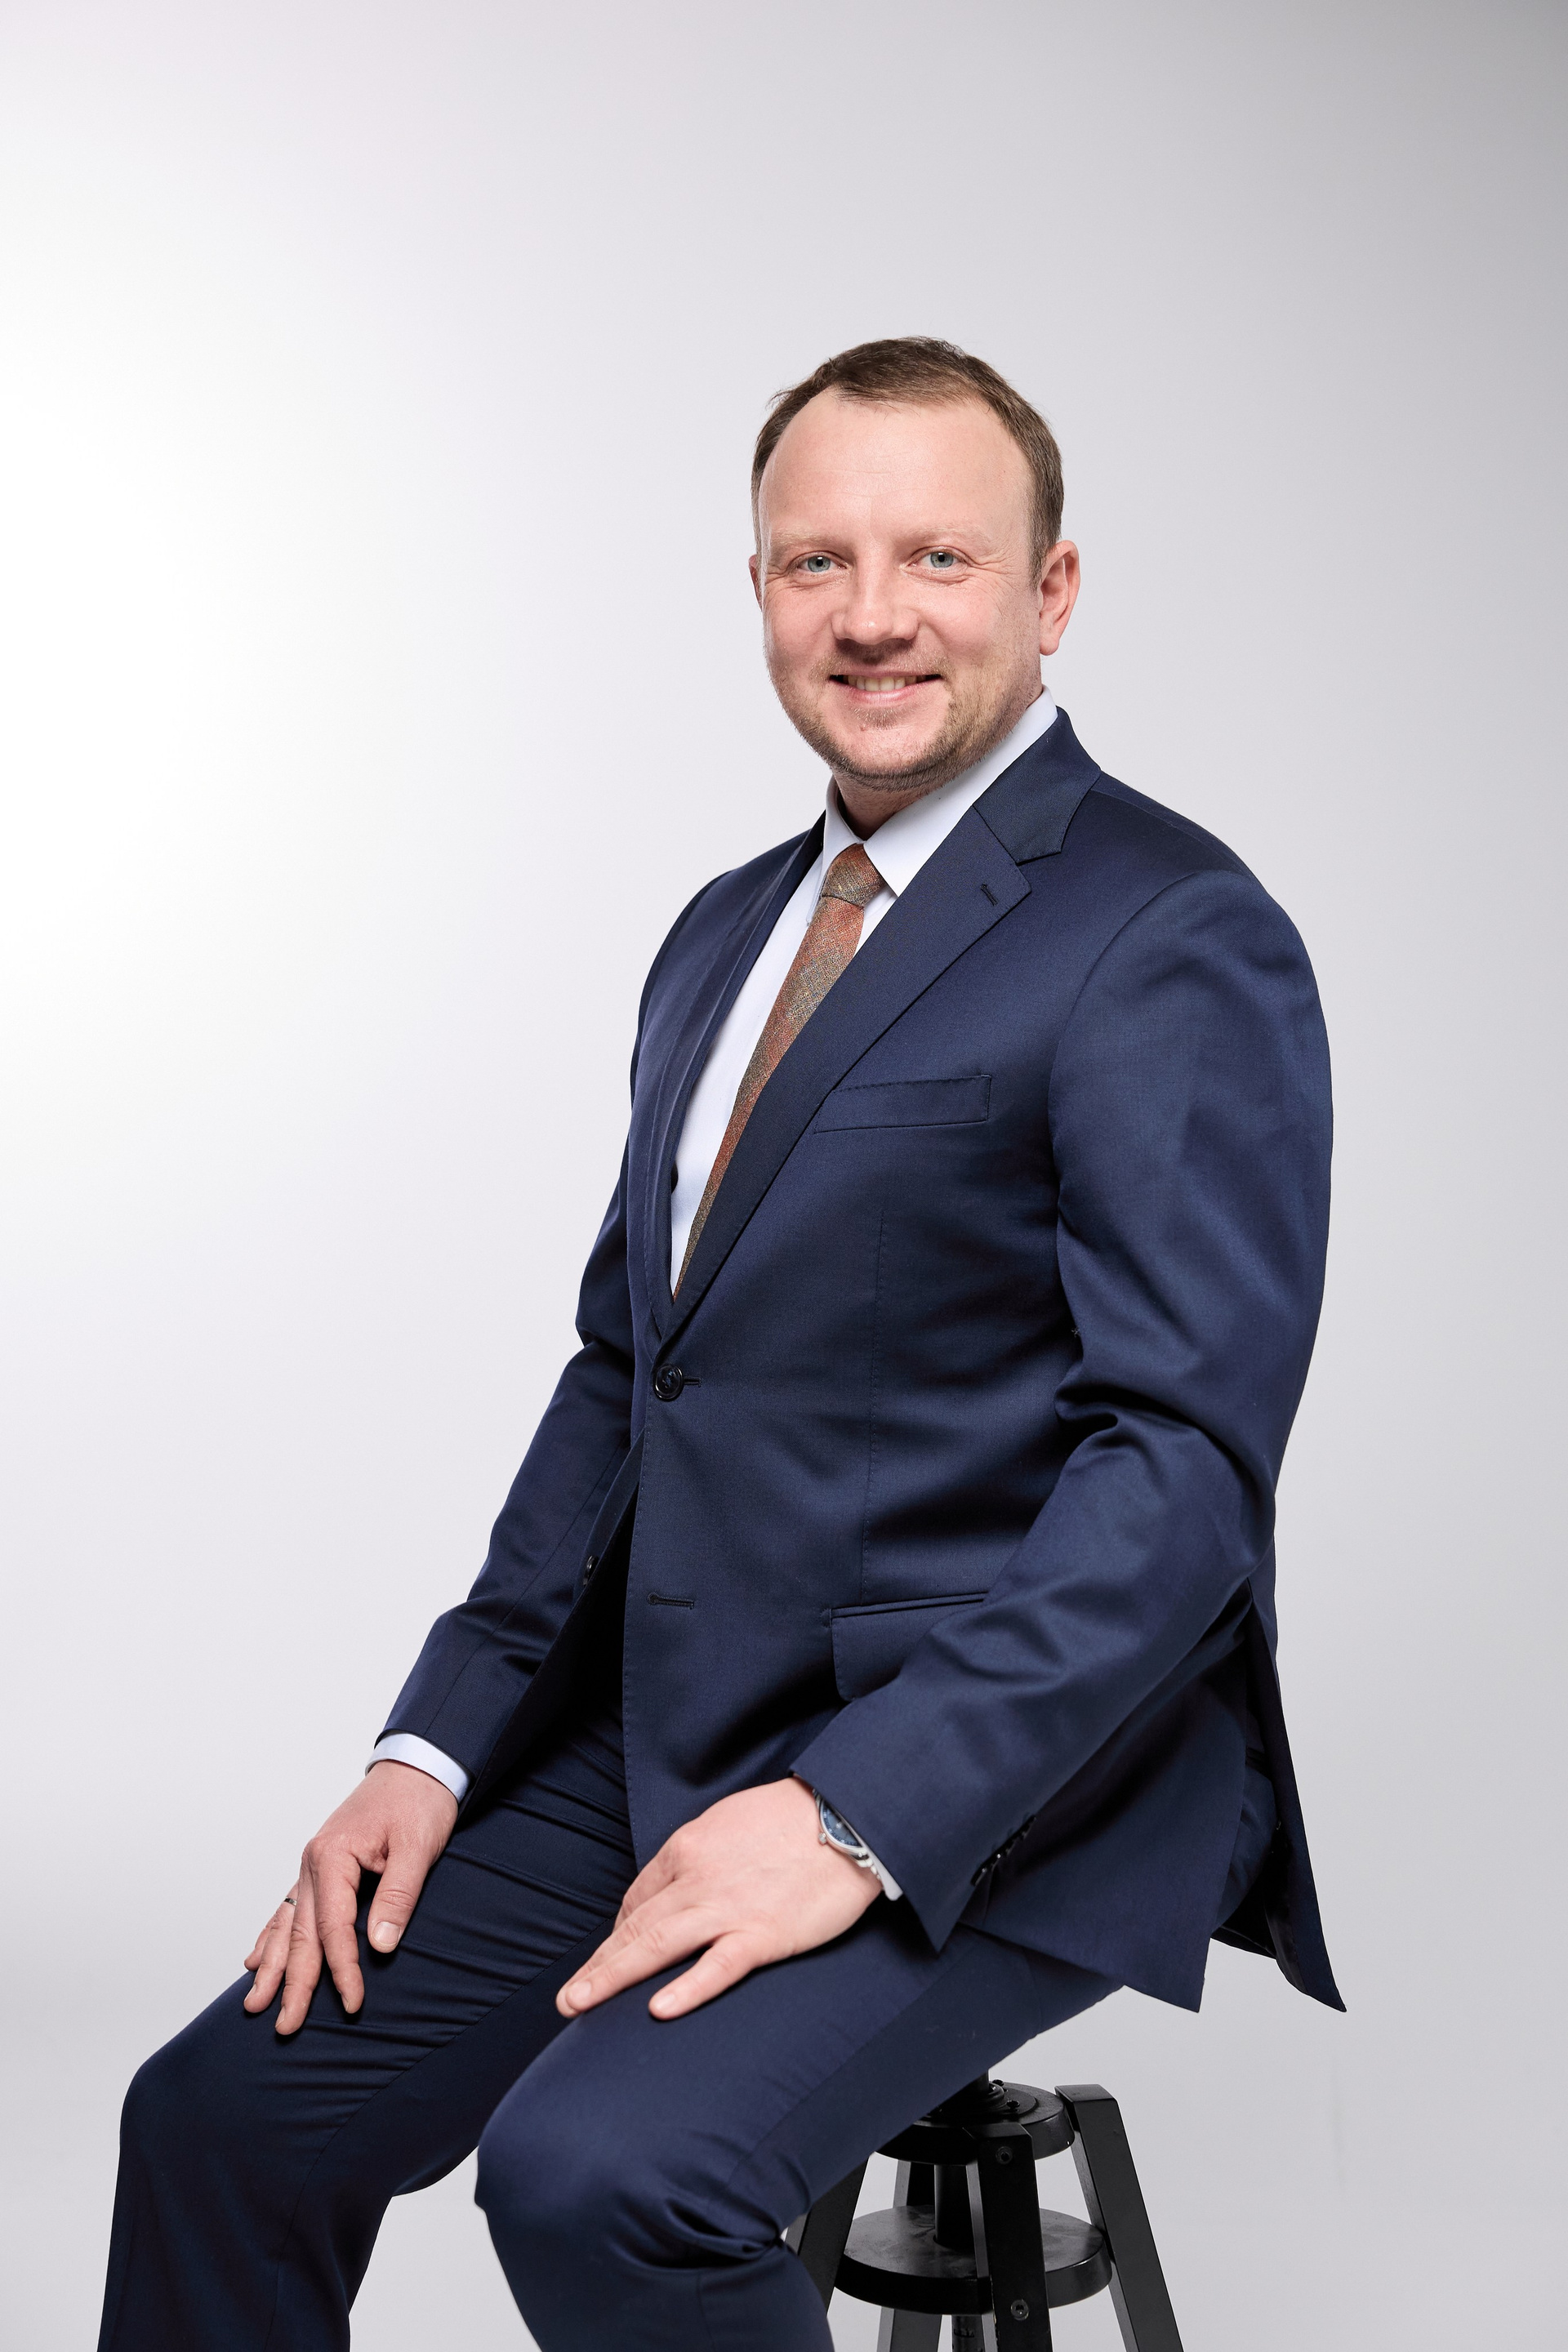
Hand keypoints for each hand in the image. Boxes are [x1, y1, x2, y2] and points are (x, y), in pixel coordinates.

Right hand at [243, 1761, 458, 2035]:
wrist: (418, 1765)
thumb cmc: (420, 1802)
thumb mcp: (418, 1847)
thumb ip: (397, 1896)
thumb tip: (380, 1945)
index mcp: (333, 1857)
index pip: (333, 1928)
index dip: (343, 1970)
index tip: (352, 2004)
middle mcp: (314, 1862)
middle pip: (301, 1934)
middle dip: (292, 1983)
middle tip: (285, 2026)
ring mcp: (312, 1864)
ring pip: (287, 1924)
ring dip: (273, 1966)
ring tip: (255, 2003)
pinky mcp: (322, 1866)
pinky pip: (290, 1908)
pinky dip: (272, 1936)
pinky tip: (256, 1959)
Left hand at [556, 1777, 878, 2022]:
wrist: (847, 1813)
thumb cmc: (792, 1817)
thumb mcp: (729, 1821)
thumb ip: (698, 1855)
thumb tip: (676, 1888)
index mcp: (688, 1845)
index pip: (639, 1898)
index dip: (619, 1934)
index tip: (611, 1960)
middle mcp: (697, 1876)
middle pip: (635, 1926)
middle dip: (597, 1965)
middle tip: (567, 1999)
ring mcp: (728, 1906)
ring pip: (658, 1945)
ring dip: (613, 1977)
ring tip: (581, 2004)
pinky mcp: (763, 1932)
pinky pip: (718, 1964)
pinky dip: (687, 1988)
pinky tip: (660, 2009)